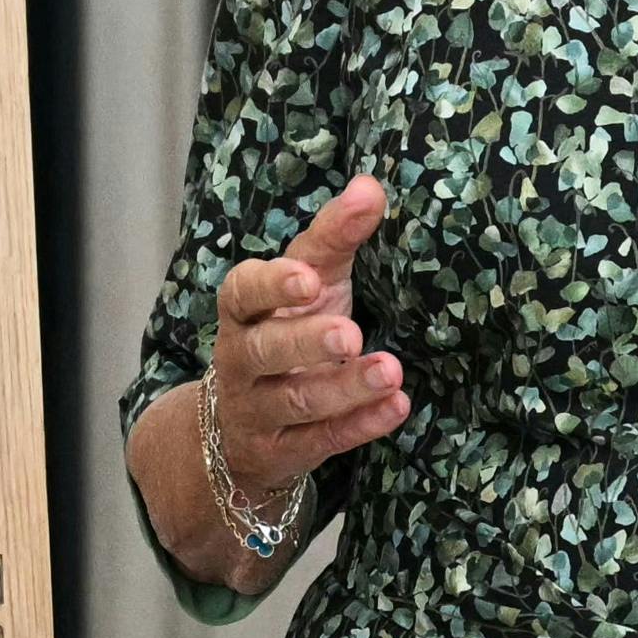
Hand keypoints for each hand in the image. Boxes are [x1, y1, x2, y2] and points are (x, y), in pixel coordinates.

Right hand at [205, 174, 409, 501]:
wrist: (241, 430)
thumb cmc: (286, 332)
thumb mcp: (307, 284)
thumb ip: (334, 238)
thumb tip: (371, 185)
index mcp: (243, 311)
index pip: (243, 291)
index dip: (271, 285)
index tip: (308, 277)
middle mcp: (240, 360)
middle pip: (265, 349)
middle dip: (306, 341)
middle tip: (349, 334)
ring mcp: (257, 411)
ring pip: (296, 400)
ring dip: (345, 387)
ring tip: (390, 370)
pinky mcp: (281, 453)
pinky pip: (320, 440)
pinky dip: (360, 425)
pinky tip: (397, 407)